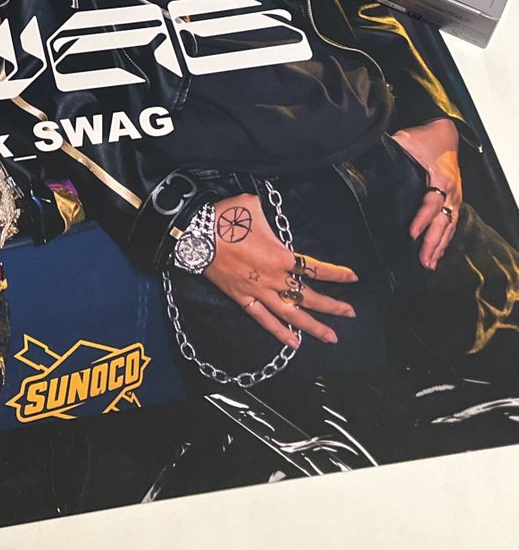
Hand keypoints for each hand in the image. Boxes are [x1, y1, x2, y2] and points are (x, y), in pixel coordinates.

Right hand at [202, 193, 357, 348]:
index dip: (336, 274)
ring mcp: (258, 291)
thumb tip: (269, 215)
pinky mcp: (242, 298)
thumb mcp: (251, 205)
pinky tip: (293, 344)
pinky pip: (263, 319)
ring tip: (331, 337)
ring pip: (290, 314)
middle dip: (332, 306)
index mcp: (280, 256)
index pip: (315, 268)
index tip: (353, 278)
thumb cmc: (225, 218)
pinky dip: (278, 332)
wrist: (196, 235)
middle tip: (350, 313)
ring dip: (313, 326)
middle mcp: (274, 278)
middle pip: (308, 297)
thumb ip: (268, 215)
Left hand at [392, 117, 461, 269]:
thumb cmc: (424, 138)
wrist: (446, 132)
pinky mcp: (454, 199)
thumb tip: (364, 160)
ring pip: (449, 226)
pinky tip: (437, 252)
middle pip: (443, 221)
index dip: (422, 219)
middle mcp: (451, 191)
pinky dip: (445, 238)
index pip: (432, 203)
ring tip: (430, 263)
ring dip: (440, 245)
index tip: (411, 233)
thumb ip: (390, 151)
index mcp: (440, 178)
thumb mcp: (406, 140)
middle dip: (433, 242)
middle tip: (424, 260)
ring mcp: (454, 196)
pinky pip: (451, 222)